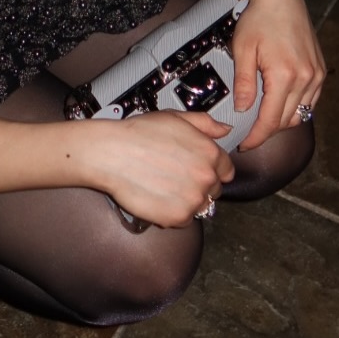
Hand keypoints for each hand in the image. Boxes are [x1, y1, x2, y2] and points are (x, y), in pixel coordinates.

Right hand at [84, 110, 236, 228]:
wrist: (112, 154)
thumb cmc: (138, 134)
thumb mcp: (175, 117)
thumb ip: (205, 123)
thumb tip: (224, 130)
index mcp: (210, 153)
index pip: (226, 169)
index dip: (211, 168)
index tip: (197, 168)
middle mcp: (206, 177)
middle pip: (214, 189)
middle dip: (199, 184)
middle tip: (176, 176)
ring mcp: (193, 199)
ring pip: (200, 206)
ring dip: (187, 199)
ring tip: (165, 186)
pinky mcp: (177, 217)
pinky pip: (184, 219)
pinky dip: (173, 212)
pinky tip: (158, 196)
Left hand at [230, 0, 325, 150]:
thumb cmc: (258, 19)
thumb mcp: (242, 50)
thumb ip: (244, 82)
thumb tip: (243, 110)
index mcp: (285, 75)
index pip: (271, 120)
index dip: (257, 136)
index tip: (245, 144)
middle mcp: (305, 78)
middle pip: (286, 120)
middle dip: (267, 131)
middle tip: (249, 133)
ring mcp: (316, 75)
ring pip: (300, 113)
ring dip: (282, 121)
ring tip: (262, 120)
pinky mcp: (320, 70)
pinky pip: (310, 101)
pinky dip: (295, 108)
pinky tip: (279, 105)